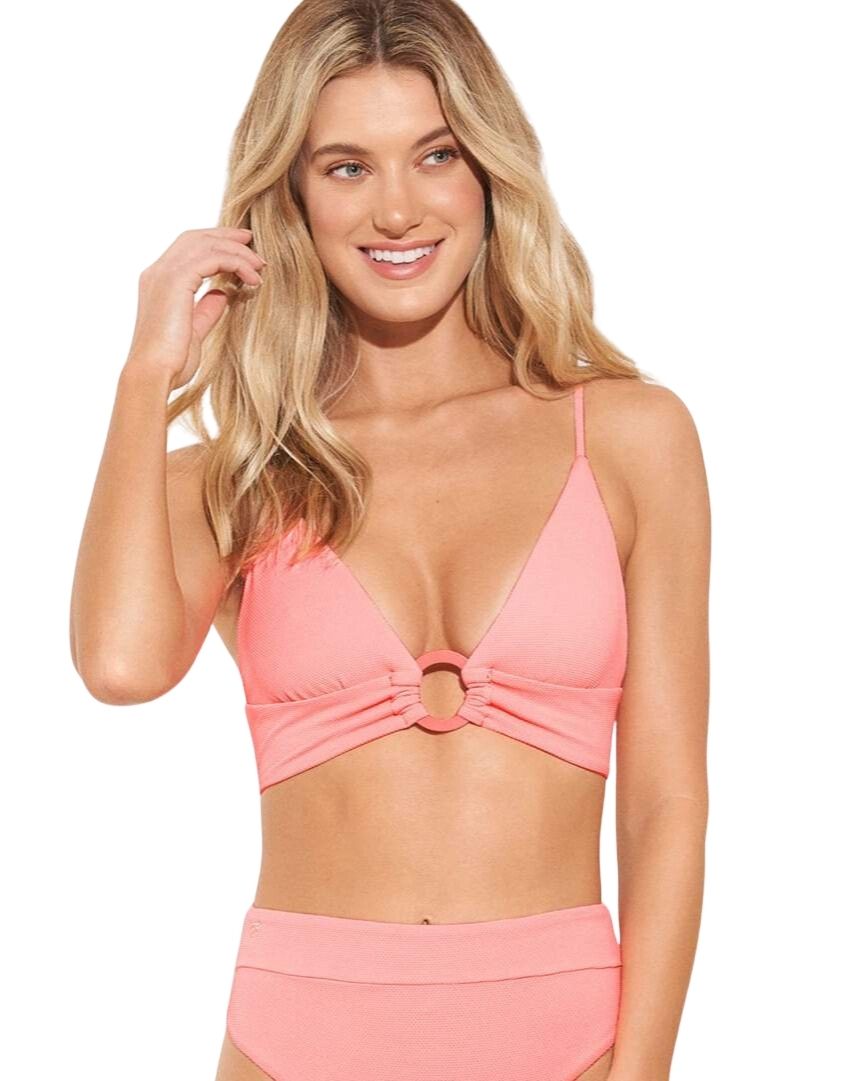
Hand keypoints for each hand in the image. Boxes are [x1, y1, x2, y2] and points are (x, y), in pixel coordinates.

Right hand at [124, 226, 265, 391]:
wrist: (154, 374)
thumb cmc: (172, 361)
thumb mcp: (195, 330)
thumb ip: (207, 309)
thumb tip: (223, 293)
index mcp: (159, 282)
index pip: (187, 249)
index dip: (215, 243)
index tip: (242, 249)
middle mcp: (158, 273)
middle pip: (195, 238)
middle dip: (226, 237)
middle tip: (253, 243)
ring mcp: (164, 274)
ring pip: (206, 244)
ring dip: (237, 252)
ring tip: (260, 266)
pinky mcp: (176, 281)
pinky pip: (212, 258)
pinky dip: (236, 263)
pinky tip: (252, 279)